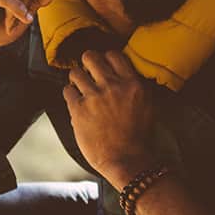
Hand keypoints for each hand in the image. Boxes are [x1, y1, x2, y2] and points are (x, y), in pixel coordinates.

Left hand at [64, 49, 157, 187]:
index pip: (113, 54)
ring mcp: (94, 97)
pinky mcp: (79, 110)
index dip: (105, 59)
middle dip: (87, 63)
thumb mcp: (147, 105)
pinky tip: (75, 102)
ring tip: (80, 89)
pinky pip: (67, 91)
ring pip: (75, 73)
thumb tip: (122, 74)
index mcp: (132, 83)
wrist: (128, 160)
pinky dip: (70, 95)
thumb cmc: (139, 137)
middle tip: (87, 73)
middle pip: (90, 57)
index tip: (103, 67)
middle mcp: (113, 86)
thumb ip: (135, 87)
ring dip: (76, 80)